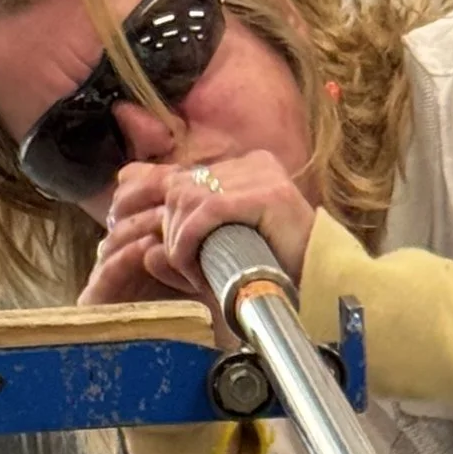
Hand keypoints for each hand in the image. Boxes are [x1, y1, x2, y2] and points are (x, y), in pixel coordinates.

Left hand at [77, 150, 315, 310]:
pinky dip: (191, 239)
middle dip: (167, 228)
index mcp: (244, 169)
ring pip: (189, 197)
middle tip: (175, 264)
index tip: (133, 232)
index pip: (181, 176)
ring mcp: (262, 175)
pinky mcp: (267, 194)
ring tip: (190, 269)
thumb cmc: (272, 274)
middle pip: (180, 186)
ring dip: (179, 239)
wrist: (320, 289)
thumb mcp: (218, 251)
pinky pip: (208, 210)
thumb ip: (182, 236)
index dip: (150, 203)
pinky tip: (192, 263)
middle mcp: (252, 164)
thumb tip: (133, 214)